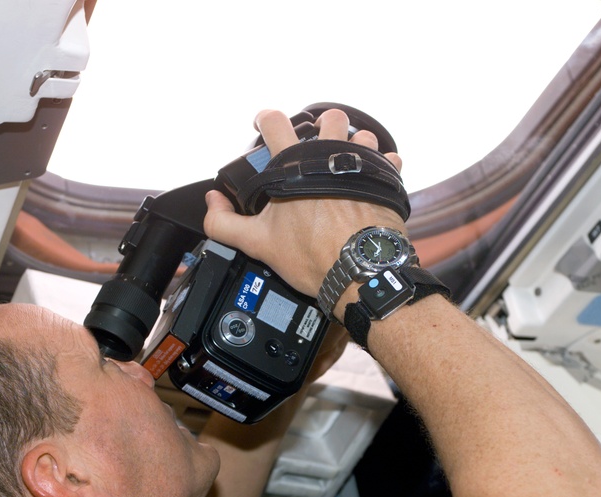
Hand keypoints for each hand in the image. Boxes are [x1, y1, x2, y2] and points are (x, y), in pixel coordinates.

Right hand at [204, 109, 405, 297]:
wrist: (361, 274)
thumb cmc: (312, 257)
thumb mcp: (257, 243)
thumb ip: (224, 222)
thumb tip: (212, 202)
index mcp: (295, 165)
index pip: (274, 121)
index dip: (264, 119)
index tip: (264, 125)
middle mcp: (331, 157)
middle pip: (328, 118)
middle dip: (320, 128)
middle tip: (314, 148)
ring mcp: (363, 165)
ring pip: (360, 136)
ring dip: (353, 146)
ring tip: (344, 167)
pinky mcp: (387, 179)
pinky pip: (388, 159)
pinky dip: (380, 165)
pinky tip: (370, 179)